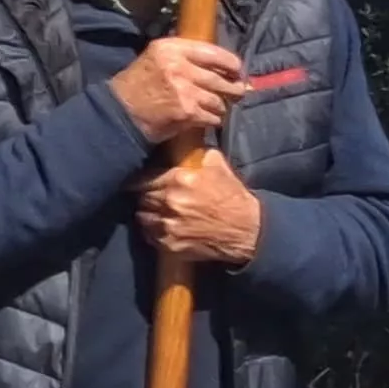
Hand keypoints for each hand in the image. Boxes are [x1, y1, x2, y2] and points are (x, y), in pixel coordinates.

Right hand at [109, 35, 246, 145]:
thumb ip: (186, 56)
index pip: (214, 53)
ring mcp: (184, 90)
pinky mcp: (187, 111)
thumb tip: (226, 67)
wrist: (120, 112)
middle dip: (233, 89)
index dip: (232, 64)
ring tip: (215, 107)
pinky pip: (213, 116)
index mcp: (171, 48)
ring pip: (219, 100)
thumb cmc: (140, 84)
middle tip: (237, 92)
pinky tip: (205, 118)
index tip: (237, 70)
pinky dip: (213, 119)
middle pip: (221, 79)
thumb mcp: (157, 58)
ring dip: (220, 106)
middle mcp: (179, 66)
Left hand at [133, 150, 266, 267]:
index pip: (143, 178)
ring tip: (154, 212)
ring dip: (146, 214)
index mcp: (178, 180)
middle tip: (148, 196)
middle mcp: (170, 202)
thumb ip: (198, 154)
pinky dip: (152, 232)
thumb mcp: (219, 167)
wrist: (249, 230)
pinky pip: (150, 236)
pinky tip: (161, 227)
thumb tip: (187, 143)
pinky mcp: (172, 244)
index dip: (140, 180)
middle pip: (140, 198)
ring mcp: (169, 225)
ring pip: (142, 217)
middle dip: (143, 196)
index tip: (139, 182)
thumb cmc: (234, 198)